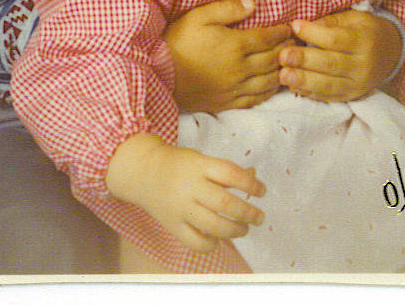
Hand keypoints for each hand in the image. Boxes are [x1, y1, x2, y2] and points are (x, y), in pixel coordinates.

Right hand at [106, 133, 264, 253]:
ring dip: (235, 230)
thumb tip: (254, 179)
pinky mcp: (172, 225)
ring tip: (244, 228)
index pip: (230, 173)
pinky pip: (195, 242)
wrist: (143, 171)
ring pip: (213, 225)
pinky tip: (218, 238)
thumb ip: (225, 171)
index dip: (250, 184)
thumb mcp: (201, 159)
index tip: (262, 191)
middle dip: (247, 212)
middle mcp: (189, 186)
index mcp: (198, 165)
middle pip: (224, 202)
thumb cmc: (179, 164)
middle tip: (259, 216)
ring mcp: (180, 208)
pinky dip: (211, 244)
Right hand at [164, 0, 295, 112]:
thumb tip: (253, 4)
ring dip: (283, 71)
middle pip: (273, 60)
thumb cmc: (177, 41)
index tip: (291, 27)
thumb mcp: (199, 16)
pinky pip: (256, 99)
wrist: (159, 74)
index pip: (268, 39)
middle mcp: (240, 69)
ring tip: (291, 63)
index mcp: (235, 46)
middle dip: (288, 50)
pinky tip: (274, 86)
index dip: (282, 32)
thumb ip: (227, 9)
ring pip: (269, 81)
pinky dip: (270, 92)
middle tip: (298, 44)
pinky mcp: (227, 102)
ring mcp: (234, 88)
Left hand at [278, 9, 401, 100]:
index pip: (336, 39)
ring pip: (329, 85)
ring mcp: (358, 84)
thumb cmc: (366, 30)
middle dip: (304, 60)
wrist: (390, 52)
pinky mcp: (351, 96)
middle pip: (331, 64)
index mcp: (364, 41)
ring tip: (283, 76)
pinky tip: (294, 88)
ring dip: (304, 81)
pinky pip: (329, 97)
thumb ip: (332, 21)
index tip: (294, 26)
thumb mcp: (354, 17)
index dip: (313, 33)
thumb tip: (307, 25)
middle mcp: (363, 65)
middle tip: (282, 56)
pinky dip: (311, 94)